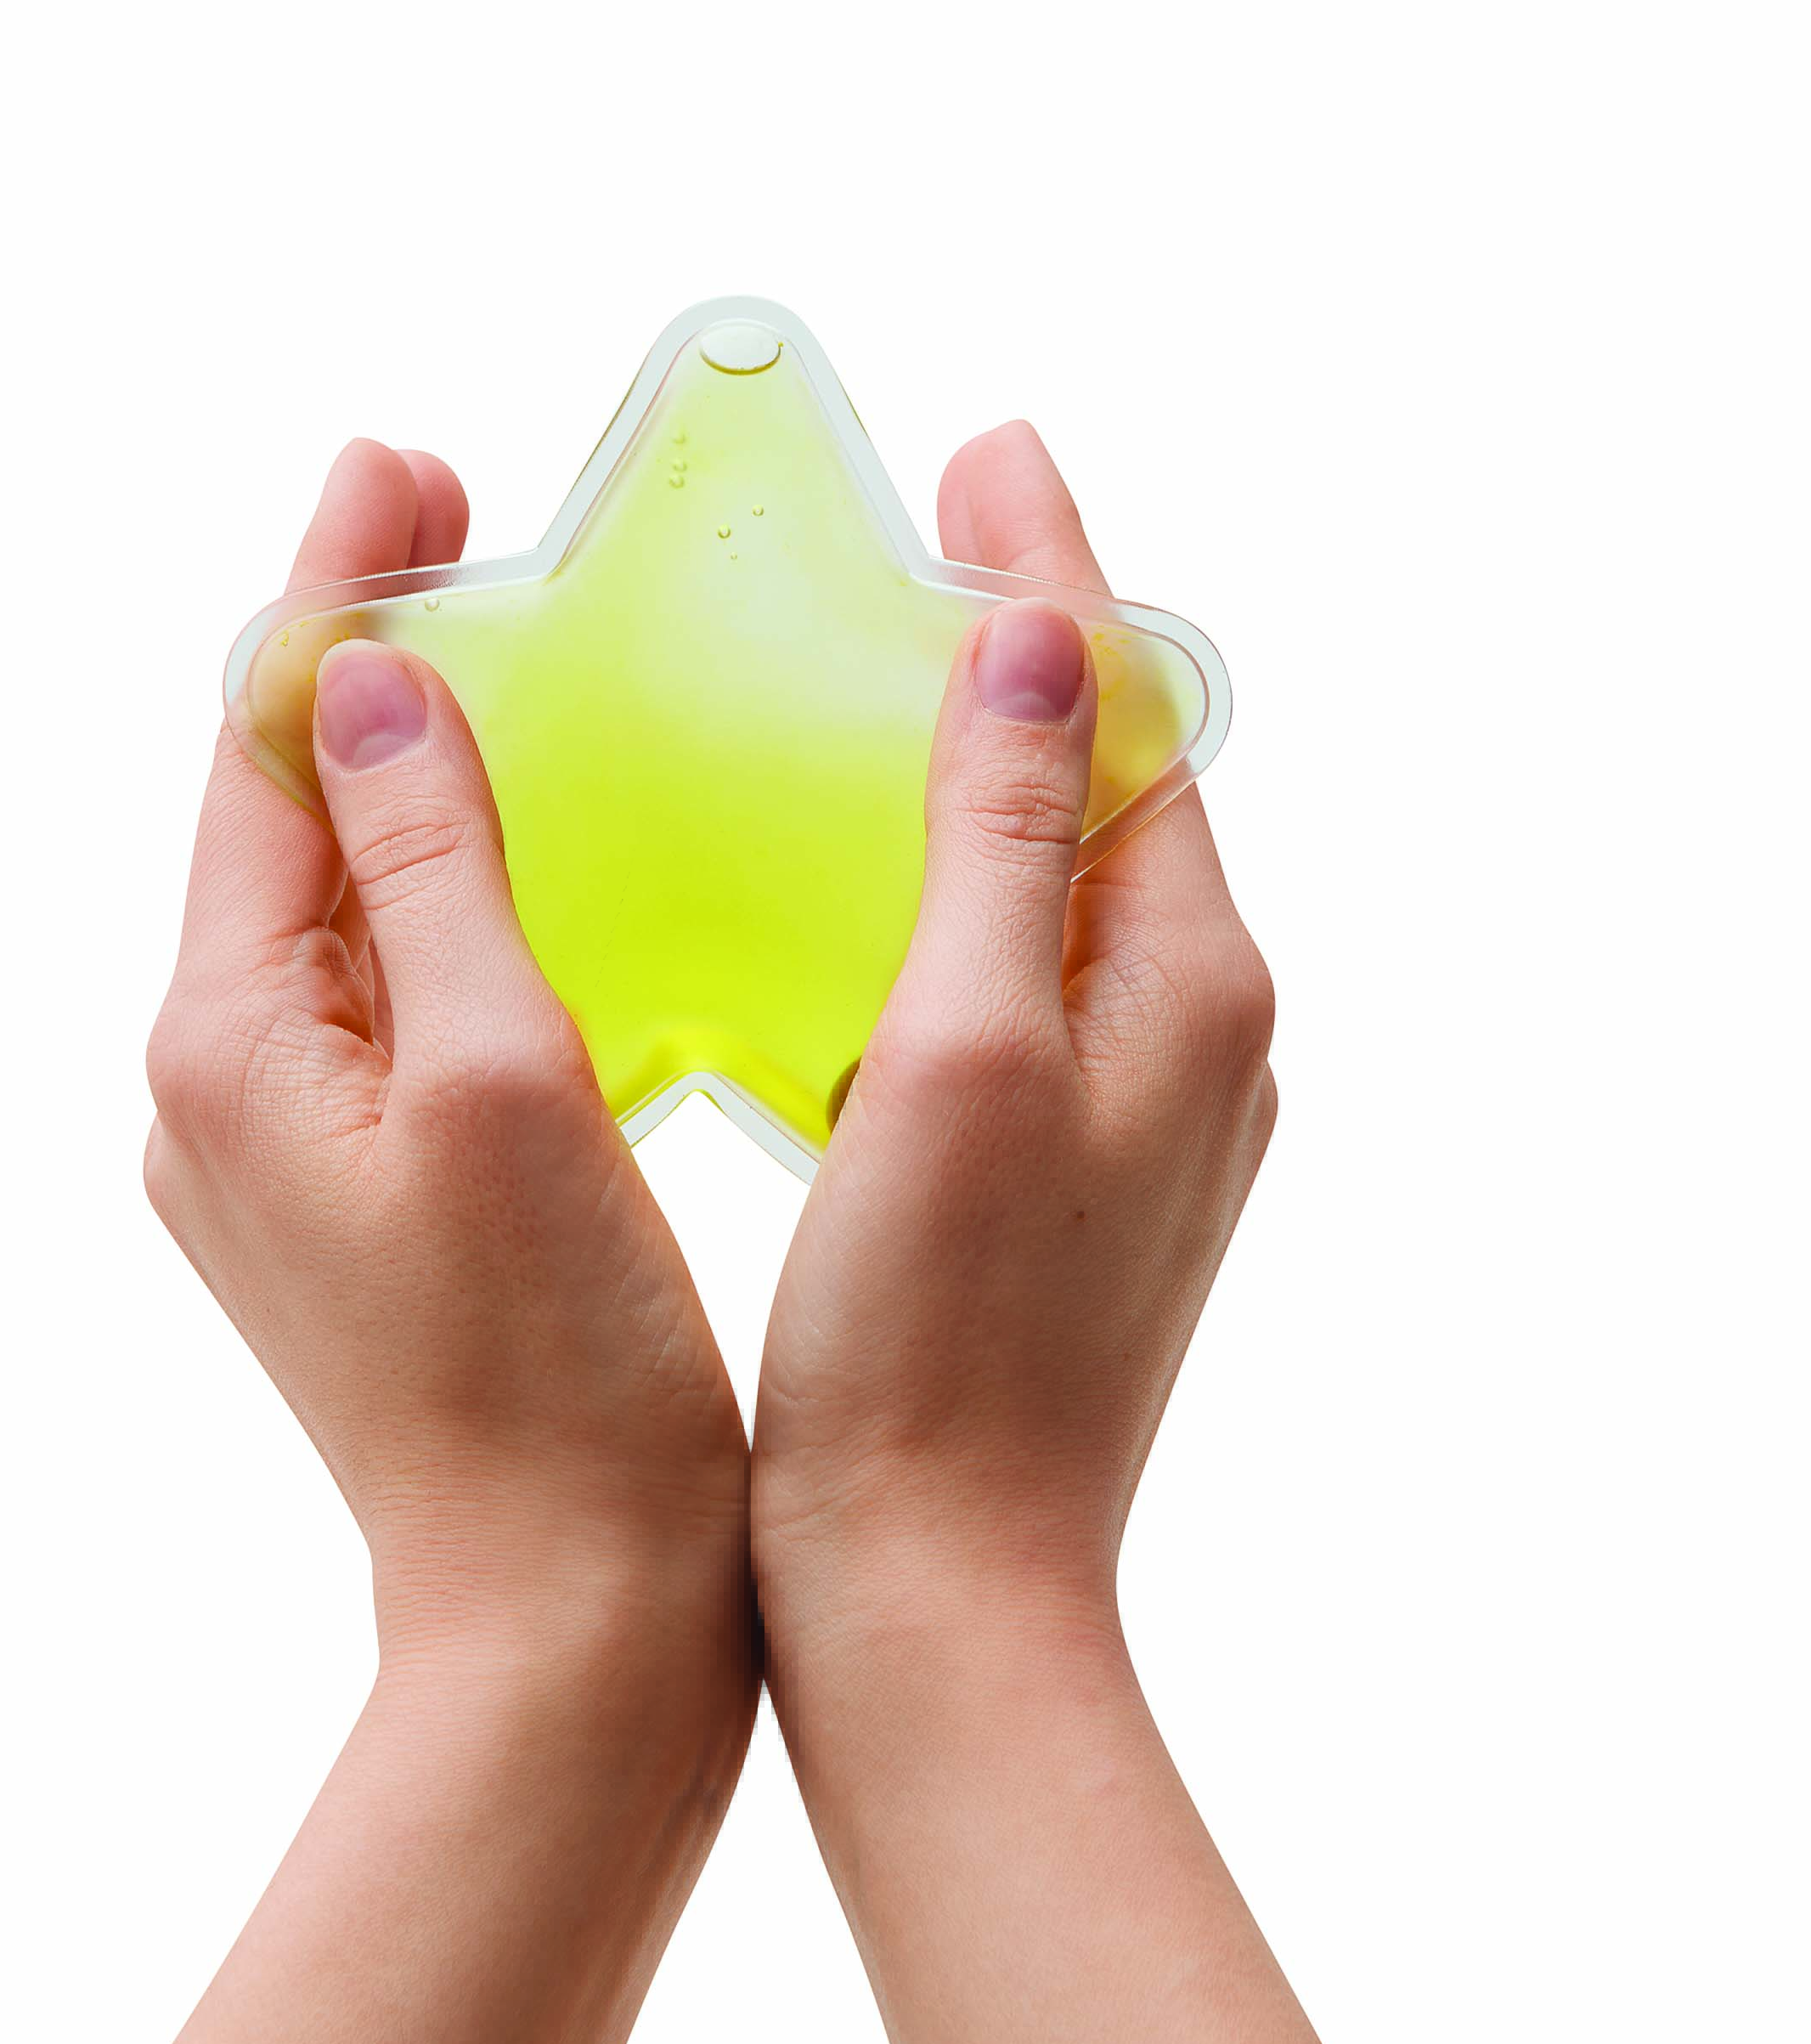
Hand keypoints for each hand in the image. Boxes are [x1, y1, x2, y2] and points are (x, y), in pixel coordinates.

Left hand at [145, 441, 755, 2043]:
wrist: (566, 1619)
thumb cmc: (554, 1373)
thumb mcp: (499, 1079)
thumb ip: (426, 867)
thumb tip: (365, 678)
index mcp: (236, 1037)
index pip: (257, 751)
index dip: (327, 594)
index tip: (402, 466)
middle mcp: (227, 1081)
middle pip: (280, 816)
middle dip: (358, 662)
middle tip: (455, 524)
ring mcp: (285, 1143)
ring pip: (337, 904)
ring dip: (405, 776)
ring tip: (496, 661)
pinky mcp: (356, 1191)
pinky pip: (384, 993)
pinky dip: (443, 895)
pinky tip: (530, 863)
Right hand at [752, 422, 1330, 2043]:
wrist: (935, 1586)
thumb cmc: (936, 1346)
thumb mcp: (967, 1054)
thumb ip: (1008, 838)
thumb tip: (1035, 633)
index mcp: (1187, 984)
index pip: (1136, 721)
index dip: (1058, 579)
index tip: (989, 457)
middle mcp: (1186, 1031)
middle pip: (1112, 787)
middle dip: (1030, 655)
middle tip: (928, 541)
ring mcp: (1129, 1102)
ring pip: (1059, 881)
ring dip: (983, 771)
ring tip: (881, 677)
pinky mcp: (1058, 1163)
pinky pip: (1014, 974)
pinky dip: (946, 895)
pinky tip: (855, 884)